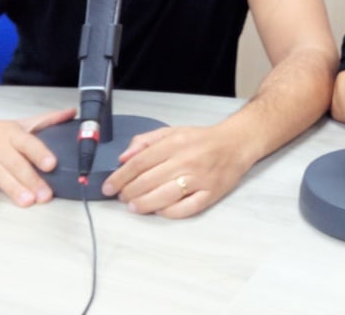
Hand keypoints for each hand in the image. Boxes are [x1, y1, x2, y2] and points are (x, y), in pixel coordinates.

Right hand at [0, 107, 75, 209]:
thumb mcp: (17, 124)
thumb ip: (45, 121)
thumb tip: (72, 113)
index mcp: (11, 134)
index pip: (28, 143)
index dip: (40, 153)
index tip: (52, 164)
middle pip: (15, 163)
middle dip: (31, 179)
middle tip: (45, 195)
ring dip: (12, 188)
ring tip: (27, 201)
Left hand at [101, 125, 255, 218]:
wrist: (236, 143)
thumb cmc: (202, 139)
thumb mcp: (173, 131)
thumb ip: (146, 141)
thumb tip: (123, 158)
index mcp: (174, 144)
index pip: (139, 163)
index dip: (120, 177)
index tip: (108, 187)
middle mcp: (186, 161)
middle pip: (148, 181)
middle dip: (129, 192)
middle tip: (121, 198)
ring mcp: (199, 179)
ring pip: (164, 197)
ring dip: (144, 204)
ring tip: (134, 206)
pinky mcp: (211, 194)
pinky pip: (186, 209)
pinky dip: (169, 212)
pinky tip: (159, 210)